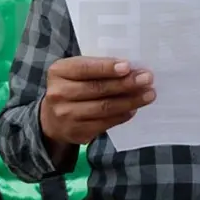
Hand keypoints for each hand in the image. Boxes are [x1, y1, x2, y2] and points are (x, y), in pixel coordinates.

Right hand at [40, 56, 155, 145]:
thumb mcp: (74, 73)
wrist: (52, 120)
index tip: (128, 66)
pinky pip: (105, 123)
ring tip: (148, 95)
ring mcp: (67, 115)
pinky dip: (122, 116)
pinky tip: (134, 109)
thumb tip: (131, 70)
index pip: (85, 68)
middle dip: (125, 83)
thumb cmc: (71, 88)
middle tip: (147, 79)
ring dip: (130, 101)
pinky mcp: (78, 133)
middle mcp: (59, 94)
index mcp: (58, 72)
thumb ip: (96, 69)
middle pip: (97, 89)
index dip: (107, 68)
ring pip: (104, 108)